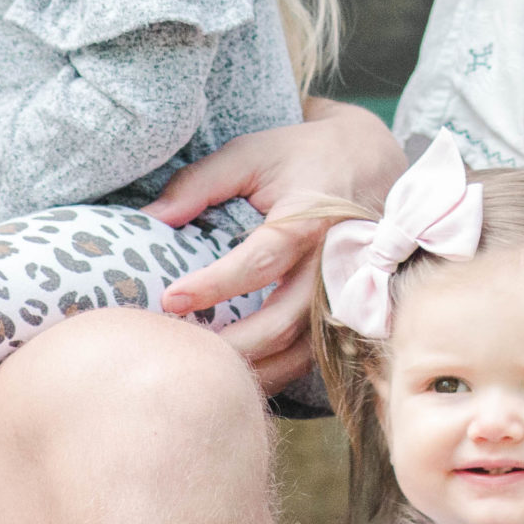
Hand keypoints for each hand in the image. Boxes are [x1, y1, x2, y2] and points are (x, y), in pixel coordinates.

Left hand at [144, 101, 408, 393]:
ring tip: (200, 367)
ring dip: (251, 367)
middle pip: (282, 322)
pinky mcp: (345, 313)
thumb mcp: (251, 154)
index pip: (260, 261)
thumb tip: (151, 218)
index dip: (214, 285)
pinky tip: (236, 370)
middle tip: (178, 351)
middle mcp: (332, 263)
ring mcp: (343, 294)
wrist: (372, 161)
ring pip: (298, 351)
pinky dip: (273, 370)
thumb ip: (199, 182)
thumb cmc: (302, 157)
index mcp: (308, 218)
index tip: (170, 299)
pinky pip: (309, 356)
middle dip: (230, 344)